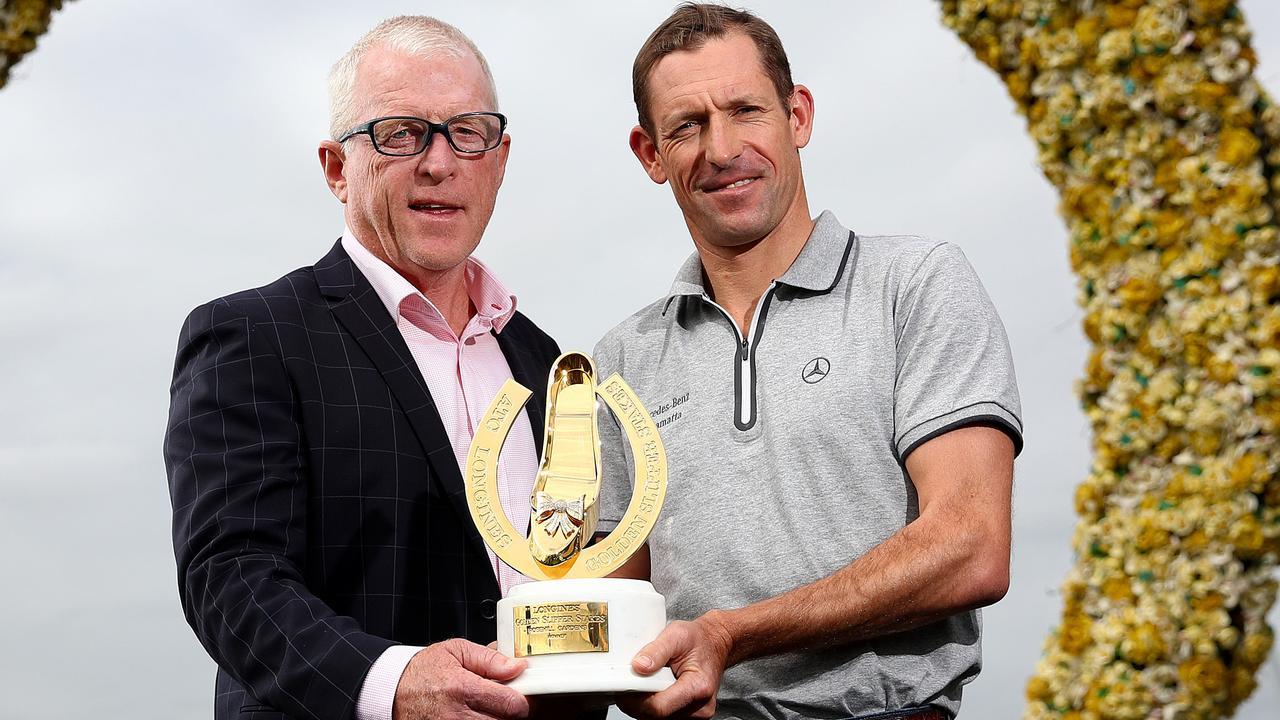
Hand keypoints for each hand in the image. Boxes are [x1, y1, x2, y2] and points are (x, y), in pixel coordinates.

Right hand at [392, 638, 529, 719]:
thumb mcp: (456, 651)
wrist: (393, 691)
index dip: (523, 699)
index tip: (521, 692)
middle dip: (512, 711)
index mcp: (462, 688)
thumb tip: (516, 666)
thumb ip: (489, 658)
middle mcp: (458, 716)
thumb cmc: (423, 671)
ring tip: (491, 707)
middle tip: (507, 700)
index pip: (511, 704)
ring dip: (498, 719)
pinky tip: (480, 714)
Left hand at [617, 613, 733, 718]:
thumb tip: (638, 667)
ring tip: (643, 681)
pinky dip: (652, 704)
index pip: (659, 706)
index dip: (635, 699)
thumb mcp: (677, 634)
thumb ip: (657, 650)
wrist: (715, 644)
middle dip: (636, 701)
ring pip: (656, 718)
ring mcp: (696, 715)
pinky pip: (663, 717)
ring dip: (643, 703)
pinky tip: (652, 688)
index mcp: (698, 687)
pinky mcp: (690, 716)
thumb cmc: (698, 639)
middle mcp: (700, 707)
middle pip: (655, 715)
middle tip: (627, 681)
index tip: (622, 686)